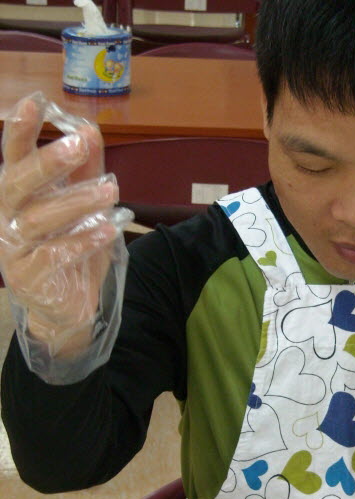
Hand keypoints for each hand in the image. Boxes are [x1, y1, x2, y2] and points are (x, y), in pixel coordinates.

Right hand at [0, 93, 118, 356]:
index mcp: (15, 194)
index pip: (12, 157)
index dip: (19, 130)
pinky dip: (82, 240)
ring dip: (76, 202)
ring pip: (36, 219)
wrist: (66, 307)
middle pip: (18, 183)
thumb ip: (85, 171)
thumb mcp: (83, 207)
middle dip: (48, 161)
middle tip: (79, 145)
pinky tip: (108, 230)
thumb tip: (89, 127)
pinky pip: (52, 255)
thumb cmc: (70, 250)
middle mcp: (6, 217)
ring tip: (111, 192)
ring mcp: (12, 249)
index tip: (36, 102)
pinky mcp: (27, 278)